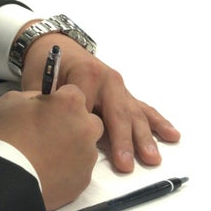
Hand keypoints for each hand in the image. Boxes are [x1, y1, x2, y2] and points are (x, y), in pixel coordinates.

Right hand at [0, 85, 102, 210]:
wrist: (6, 181)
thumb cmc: (6, 140)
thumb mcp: (11, 101)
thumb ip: (33, 95)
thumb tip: (40, 101)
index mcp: (70, 104)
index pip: (74, 93)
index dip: (59, 100)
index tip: (48, 109)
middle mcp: (85, 128)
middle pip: (87, 119)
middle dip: (72, 123)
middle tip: (49, 131)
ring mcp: (87, 155)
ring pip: (86, 145)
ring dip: (72, 146)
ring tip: (46, 154)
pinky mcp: (84, 178)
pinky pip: (80, 168)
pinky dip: (69, 167)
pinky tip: (48, 169)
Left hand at [21, 32, 180, 172]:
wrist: (55, 45)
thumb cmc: (46, 66)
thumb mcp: (37, 82)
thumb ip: (45, 104)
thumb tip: (46, 129)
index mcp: (85, 76)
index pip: (90, 109)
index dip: (90, 131)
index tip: (91, 152)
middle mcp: (108, 80)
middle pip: (117, 114)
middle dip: (123, 140)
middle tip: (126, 164)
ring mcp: (119, 88)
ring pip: (134, 114)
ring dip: (144, 137)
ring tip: (152, 157)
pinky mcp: (125, 95)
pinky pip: (144, 109)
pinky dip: (158, 123)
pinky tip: (172, 135)